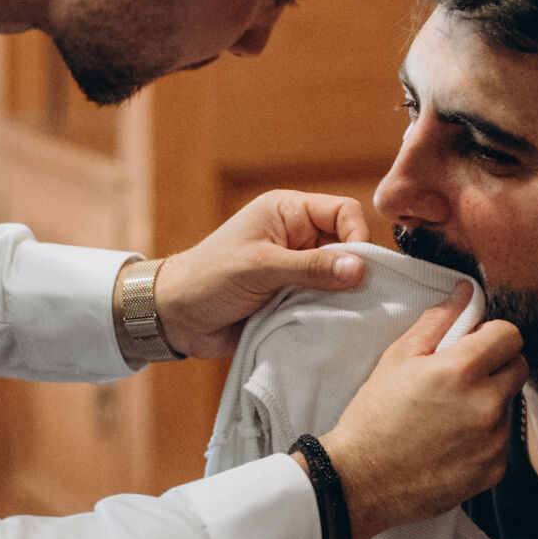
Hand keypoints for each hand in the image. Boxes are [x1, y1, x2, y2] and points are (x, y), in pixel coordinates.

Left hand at [153, 192, 374, 360]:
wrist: (176, 318)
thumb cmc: (209, 278)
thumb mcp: (261, 267)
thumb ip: (311, 267)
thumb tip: (361, 269)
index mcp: (289, 212)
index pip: (344, 212)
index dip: (357, 236)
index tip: (360, 270)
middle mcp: (298, 238)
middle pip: (348, 247)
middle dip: (353, 272)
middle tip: (358, 299)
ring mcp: (297, 270)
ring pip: (341, 279)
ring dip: (342, 297)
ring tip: (342, 315)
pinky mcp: (295, 299)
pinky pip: (326, 303)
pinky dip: (330, 314)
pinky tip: (331, 326)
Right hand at [322, 291, 524, 538]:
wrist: (362, 480)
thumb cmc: (374, 418)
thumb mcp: (398, 358)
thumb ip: (438, 321)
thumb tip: (466, 294)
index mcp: (462, 371)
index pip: (510, 335)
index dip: (491, 336)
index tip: (474, 345)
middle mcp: (485, 405)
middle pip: (519, 368)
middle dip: (496, 366)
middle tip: (461, 378)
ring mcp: (493, 441)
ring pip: (509, 405)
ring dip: (489, 403)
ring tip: (449, 416)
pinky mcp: (494, 470)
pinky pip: (501, 441)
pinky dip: (484, 438)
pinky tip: (451, 443)